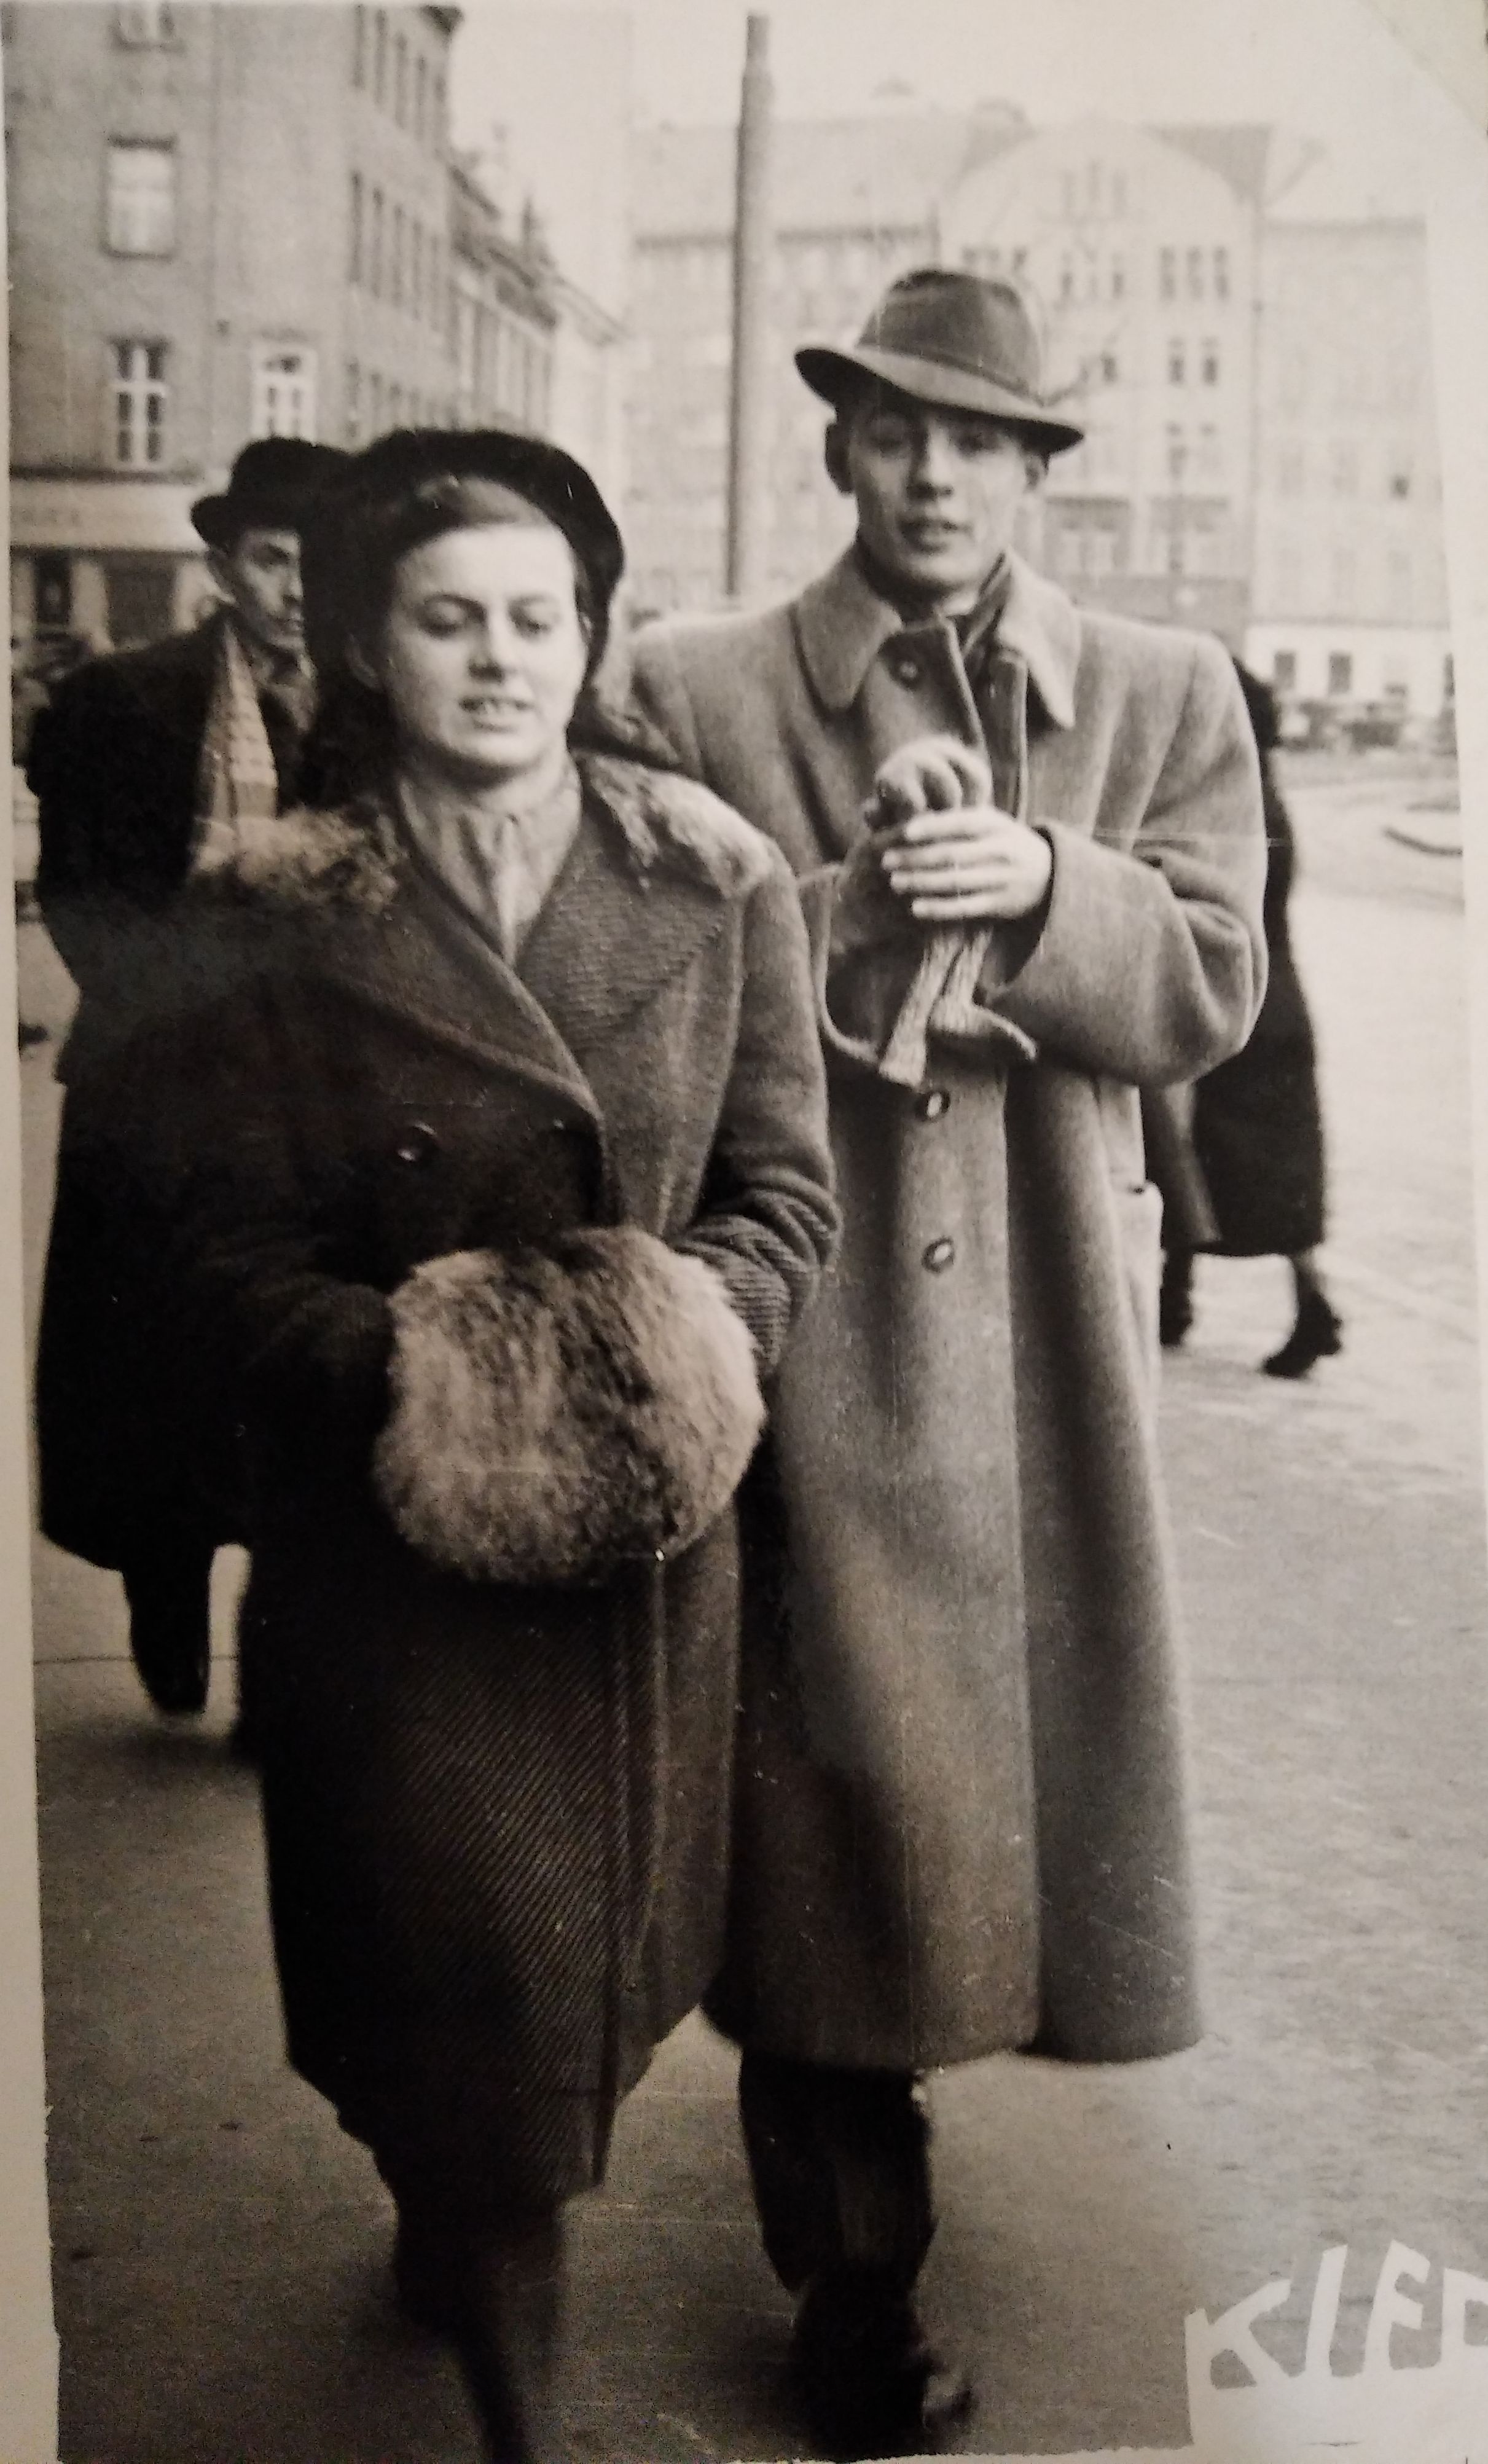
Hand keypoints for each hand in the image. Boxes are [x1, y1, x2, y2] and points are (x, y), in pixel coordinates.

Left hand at [869, 735, 1052, 923]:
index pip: (960, 824)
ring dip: (922, 883)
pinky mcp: (999, 904)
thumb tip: (910, 816)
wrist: (1048, 873)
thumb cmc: (1004, 843)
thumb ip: (958, 820)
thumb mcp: (991, 823)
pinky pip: (965, 907)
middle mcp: (999, 851)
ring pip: (955, 882)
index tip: (903, 832)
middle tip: (886, 861)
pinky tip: (916, 908)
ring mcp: (1000, 879)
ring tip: (895, 882)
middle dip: (916, 858)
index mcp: (994, 825)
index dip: (931, 827)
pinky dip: (939, 909)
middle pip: (951, 854)